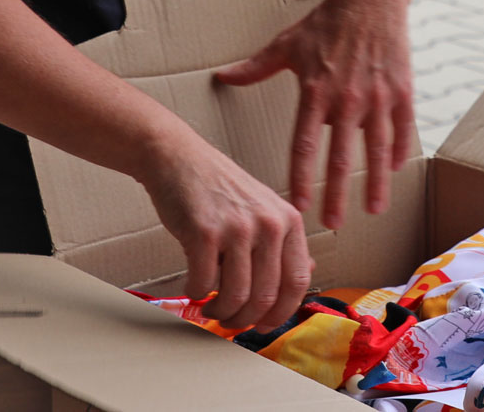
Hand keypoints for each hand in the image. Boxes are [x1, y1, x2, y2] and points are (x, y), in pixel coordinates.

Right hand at [138, 132, 311, 331]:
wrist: (178, 158)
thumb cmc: (218, 187)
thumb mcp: (264, 207)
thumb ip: (283, 242)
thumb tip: (304, 275)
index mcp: (288, 220)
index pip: (296, 282)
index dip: (280, 312)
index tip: (264, 324)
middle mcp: (268, 223)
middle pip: (265, 296)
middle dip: (245, 319)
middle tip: (230, 321)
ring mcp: (237, 227)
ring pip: (236, 296)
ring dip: (220, 312)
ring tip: (211, 307)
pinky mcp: (204, 232)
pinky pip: (204, 283)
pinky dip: (197, 293)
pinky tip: (194, 287)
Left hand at [213, 0, 413, 231]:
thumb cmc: (326, 21)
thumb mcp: (287, 44)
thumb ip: (256, 67)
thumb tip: (223, 76)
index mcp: (315, 92)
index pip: (304, 145)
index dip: (301, 178)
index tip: (297, 206)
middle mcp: (347, 99)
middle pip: (341, 157)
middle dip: (337, 195)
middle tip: (333, 225)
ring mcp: (378, 96)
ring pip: (377, 149)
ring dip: (376, 182)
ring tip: (373, 209)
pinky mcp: (402, 90)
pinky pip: (403, 128)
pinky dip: (400, 151)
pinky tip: (395, 170)